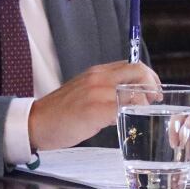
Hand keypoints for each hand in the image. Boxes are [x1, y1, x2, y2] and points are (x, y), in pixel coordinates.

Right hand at [29, 60, 158, 151]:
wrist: (35, 123)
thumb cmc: (60, 112)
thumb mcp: (85, 91)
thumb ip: (106, 89)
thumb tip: (131, 95)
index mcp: (97, 72)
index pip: (133, 65)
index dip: (148, 77)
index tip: (153, 90)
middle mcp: (98, 78)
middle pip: (138, 72)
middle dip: (152, 86)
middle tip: (154, 100)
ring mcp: (96, 93)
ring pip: (134, 91)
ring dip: (143, 103)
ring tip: (140, 114)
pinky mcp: (94, 110)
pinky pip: (122, 109)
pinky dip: (129, 115)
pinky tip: (123, 122)